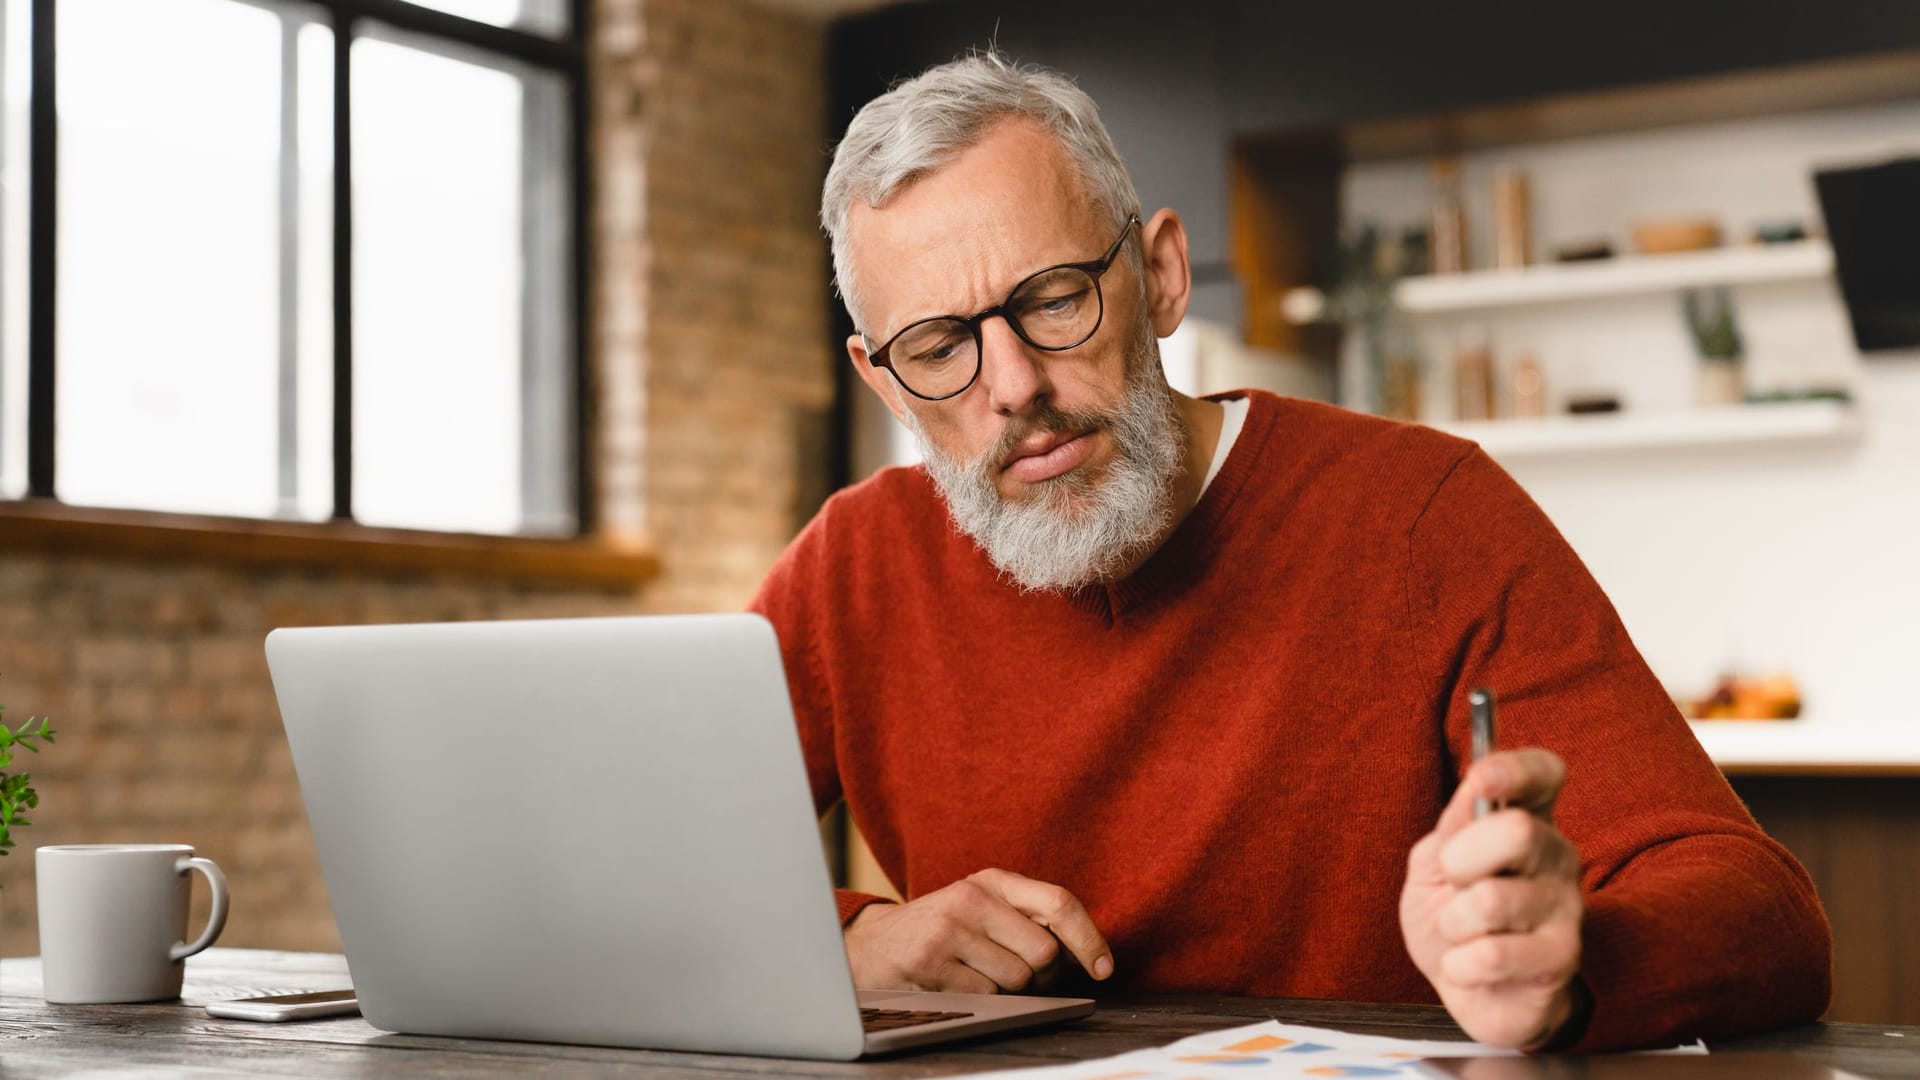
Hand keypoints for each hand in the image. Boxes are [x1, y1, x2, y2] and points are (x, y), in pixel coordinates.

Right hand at [844, 868, 1114, 993]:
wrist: (873, 946)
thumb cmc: (943, 932)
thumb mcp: (982, 909)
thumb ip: (1028, 919)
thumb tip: (1086, 955)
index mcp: (992, 881)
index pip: (1059, 903)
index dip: (1089, 939)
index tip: (1104, 968)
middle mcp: (971, 898)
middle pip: (1044, 953)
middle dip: (1042, 976)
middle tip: (1019, 976)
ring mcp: (949, 929)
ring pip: (1018, 980)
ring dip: (1008, 991)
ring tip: (978, 975)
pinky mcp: (930, 962)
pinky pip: (987, 998)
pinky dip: (982, 1001)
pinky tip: (958, 985)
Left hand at [1400, 748, 1583, 1048]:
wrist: (1465, 989)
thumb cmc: (1452, 916)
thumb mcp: (1434, 864)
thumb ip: (1452, 826)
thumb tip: (1475, 788)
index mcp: (1526, 819)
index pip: (1543, 774)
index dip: (1515, 769)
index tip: (1480, 778)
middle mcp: (1556, 856)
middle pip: (1518, 831)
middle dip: (1461, 859)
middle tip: (1453, 883)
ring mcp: (1566, 907)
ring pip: (1492, 900)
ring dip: (1453, 921)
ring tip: (1460, 933)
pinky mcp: (1562, 958)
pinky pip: (1492, 955)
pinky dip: (1459, 964)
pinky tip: (1467, 967)